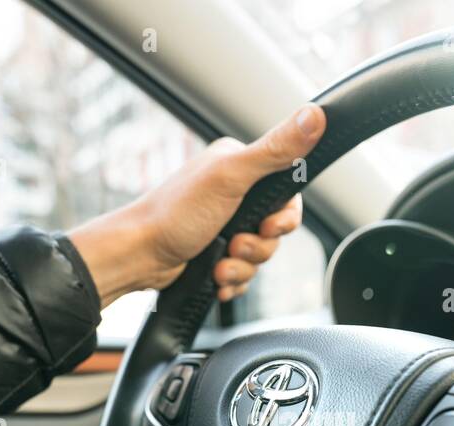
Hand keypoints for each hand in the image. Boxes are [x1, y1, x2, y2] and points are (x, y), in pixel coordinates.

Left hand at [69, 104, 325, 306]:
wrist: (138, 256)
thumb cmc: (174, 213)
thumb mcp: (231, 176)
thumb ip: (276, 150)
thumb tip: (315, 116)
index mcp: (239, 167)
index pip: (288, 193)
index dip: (284, 218)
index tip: (268, 226)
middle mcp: (233, 194)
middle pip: (276, 230)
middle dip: (258, 247)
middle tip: (234, 245)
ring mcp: (224, 226)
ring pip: (260, 255)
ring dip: (242, 267)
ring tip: (218, 265)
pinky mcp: (215, 254)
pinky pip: (243, 275)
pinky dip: (232, 281)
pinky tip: (215, 278)